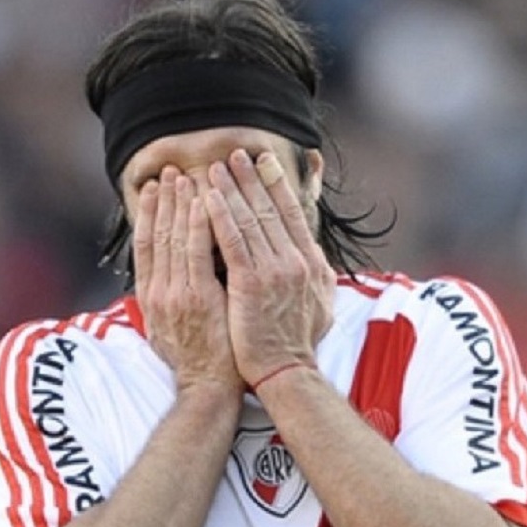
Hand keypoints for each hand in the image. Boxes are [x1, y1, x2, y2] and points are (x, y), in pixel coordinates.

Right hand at [133, 168, 241, 393]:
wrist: (208, 389)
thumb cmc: (199, 361)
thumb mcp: (171, 328)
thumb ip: (170, 299)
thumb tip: (168, 278)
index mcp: (151, 296)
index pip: (146, 245)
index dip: (148, 215)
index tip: (153, 190)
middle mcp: (158, 291)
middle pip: (156, 235)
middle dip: (163, 201)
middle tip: (169, 172)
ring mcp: (176, 294)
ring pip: (174, 238)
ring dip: (179, 204)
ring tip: (185, 177)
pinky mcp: (198, 298)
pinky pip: (197, 252)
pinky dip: (199, 224)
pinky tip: (205, 202)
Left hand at [205, 149, 332, 388]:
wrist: (286, 372)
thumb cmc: (296, 342)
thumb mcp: (321, 304)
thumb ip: (317, 276)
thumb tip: (316, 256)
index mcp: (312, 264)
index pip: (293, 214)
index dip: (277, 185)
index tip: (264, 162)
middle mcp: (297, 262)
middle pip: (269, 210)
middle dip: (250, 179)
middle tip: (234, 154)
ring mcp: (275, 272)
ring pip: (249, 220)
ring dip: (229, 190)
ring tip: (213, 168)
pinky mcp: (250, 284)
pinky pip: (232, 242)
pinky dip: (219, 216)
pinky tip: (206, 198)